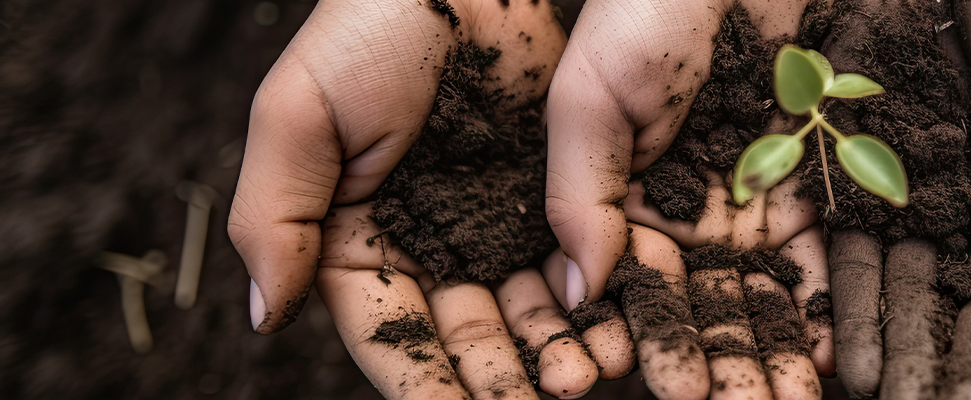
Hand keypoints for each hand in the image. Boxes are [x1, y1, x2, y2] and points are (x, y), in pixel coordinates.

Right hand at [227, 1, 622, 397]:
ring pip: (523, 308)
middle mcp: (426, 240)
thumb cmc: (371, 26)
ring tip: (585, 375)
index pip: (387, 328)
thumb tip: (262, 318)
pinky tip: (616, 325)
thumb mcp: (299, 112)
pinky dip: (592, 296)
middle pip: (463, 333)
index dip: (419, 378)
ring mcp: (491, 219)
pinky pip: (572, 259)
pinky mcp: (548, 193)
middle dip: (500, 375)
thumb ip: (275, 214)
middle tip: (544, 399)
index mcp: (354, 233)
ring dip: (552, 347)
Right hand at [544, 0, 830, 397]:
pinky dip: (815, 306)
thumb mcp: (588, 96)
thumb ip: (577, 195)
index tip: (648, 387)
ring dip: (763, 354)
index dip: (632, 342)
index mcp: (607, 202)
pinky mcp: (797, 187)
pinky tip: (823, 356)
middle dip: (711, 366)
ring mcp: (737, 205)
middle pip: (689, 309)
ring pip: (750, 297)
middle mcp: (671, 215)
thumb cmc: (643, 9)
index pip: (615, 292)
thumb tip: (580, 296)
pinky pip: (808, 258)